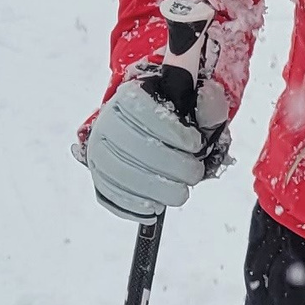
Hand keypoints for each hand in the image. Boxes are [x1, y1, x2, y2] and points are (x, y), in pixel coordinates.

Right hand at [80, 69, 232, 218]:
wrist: (146, 131)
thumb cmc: (174, 119)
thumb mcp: (197, 108)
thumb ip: (207, 104)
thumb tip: (206, 96)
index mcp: (130, 97)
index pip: (146, 112)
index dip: (174, 132)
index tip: (196, 144)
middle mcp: (107, 122)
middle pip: (134, 147)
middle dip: (171, 166)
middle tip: (194, 174)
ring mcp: (98, 151)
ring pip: (120, 173)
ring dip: (155, 190)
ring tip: (180, 194)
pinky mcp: (98, 176)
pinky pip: (108, 195)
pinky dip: (132, 206)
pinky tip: (155, 209)